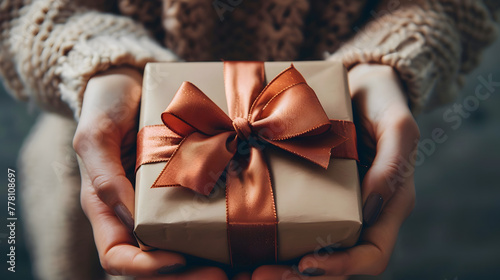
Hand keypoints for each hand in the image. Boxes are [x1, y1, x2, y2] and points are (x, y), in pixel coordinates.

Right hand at [74, 67, 226, 278]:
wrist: (131, 81)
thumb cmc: (106, 104)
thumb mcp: (95, 134)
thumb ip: (104, 175)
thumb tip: (132, 218)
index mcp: (106, 206)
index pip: (117, 256)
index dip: (144, 267)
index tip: (178, 261)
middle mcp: (135, 210)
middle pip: (155, 261)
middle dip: (185, 275)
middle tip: (221, 275)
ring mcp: (161, 200)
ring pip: (180, 245)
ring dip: (206, 261)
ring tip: (238, 264)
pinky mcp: (185, 184)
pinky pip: (199, 213)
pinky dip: (217, 230)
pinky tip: (242, 229)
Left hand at [251, 64, 418, 278]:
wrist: (360, 83)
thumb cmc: (384, 101)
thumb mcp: (397, 127)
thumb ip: (392, 165)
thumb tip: (370, 206)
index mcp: (389, 205)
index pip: (372, 254)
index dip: (343, 266)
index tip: (305, 264)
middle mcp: (363, 212)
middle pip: (337, 261)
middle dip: (300, 276)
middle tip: (259, 276)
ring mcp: (337, 203)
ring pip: (314, 248)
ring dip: (283, 264)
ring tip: (249, 269)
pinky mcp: (315, 190)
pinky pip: (298, 219)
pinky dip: (277, 235)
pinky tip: (248, 236)